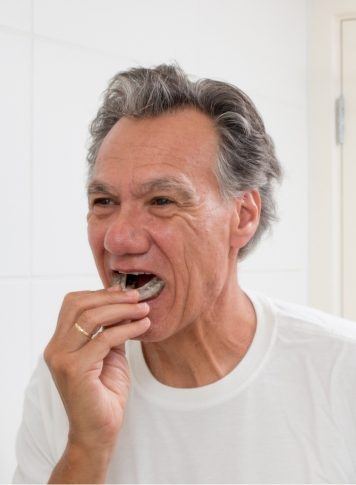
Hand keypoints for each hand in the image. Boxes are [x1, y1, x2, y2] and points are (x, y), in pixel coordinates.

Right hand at [44, 287, 149, 454]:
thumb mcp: (109, 354)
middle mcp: (55, 348)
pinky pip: (105, 338)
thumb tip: (126, 304)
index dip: (100, 293)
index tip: (125, 292)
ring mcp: (62, 358)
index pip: (73, 303)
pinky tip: (143, 327)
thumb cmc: (105, 393)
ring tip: (144, 310)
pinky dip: (127, 328)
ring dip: (122, 309)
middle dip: (111, 297)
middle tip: (137, 297)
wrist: (99, 431)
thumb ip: (111, 330)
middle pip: (78, 305)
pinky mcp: (75, 369)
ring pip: (91, 317)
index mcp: (60, 342)